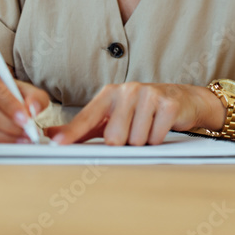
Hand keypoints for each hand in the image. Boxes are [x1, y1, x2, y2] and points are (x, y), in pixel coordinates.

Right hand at [0, 57, 49, 142]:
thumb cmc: (5, 86)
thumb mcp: (22, 86)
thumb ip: (34, 97)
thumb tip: (33, 111)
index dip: (8, 105)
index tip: (26, 118)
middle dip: (7, 124)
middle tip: (26, 132)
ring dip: (0, 136)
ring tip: (20, 139)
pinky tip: (7, 141)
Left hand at [44, 83, 223, 145]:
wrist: (183, 99)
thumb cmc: (142, 111)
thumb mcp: (112, 116)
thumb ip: (83, 127)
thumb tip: (52, 135)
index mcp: (110, 94)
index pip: (87, 117)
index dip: (72, 133)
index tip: (57, 144)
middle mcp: (127, 90)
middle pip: (114, 138)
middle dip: (125, 143)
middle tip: (133, 131)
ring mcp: (149, 95)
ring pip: (136, 140)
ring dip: (143, 142)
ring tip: (148, 127)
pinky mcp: (168, 104)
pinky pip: (156, 137)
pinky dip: (158, 138)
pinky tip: (160, 126)